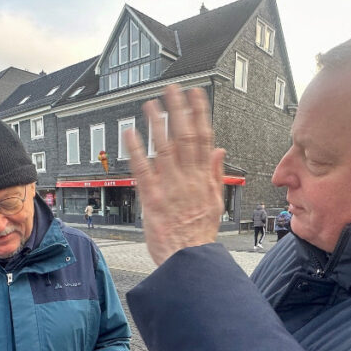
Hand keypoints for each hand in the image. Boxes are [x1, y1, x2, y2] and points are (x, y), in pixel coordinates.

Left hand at [124, 84, 225, 265]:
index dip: (199, 114)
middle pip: (184, 137)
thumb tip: (220, 151)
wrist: (189, 260)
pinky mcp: (152, 198)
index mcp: (204, 178)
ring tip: (151, 104)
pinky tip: (130, 133)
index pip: (204, 138)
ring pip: (164, 148)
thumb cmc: (199, 235)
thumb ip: (216, 174)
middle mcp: (188, 179)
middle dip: (178, 110)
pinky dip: (136, 150)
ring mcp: (170, 187)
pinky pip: (143, 170)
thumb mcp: (216, 203)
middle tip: (172, 89)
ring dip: (157, 124)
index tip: (195, 95)